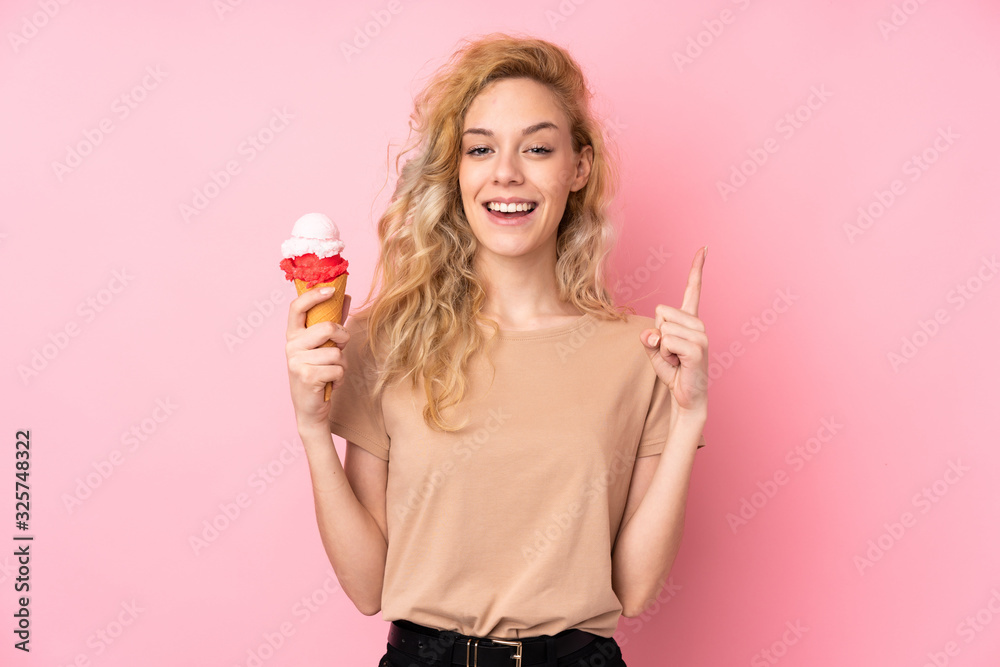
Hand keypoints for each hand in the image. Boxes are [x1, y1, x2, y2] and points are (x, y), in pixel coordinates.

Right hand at [285, 288, 351, 429]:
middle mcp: (291, 345)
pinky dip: (339, 378)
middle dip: (343, 337)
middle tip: (340, 347)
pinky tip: (329, 384)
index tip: (330, 290)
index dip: (313, 295)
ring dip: (341, 364)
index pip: (297, 307)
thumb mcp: (324, 346)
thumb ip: (333, 321)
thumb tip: (345, 296)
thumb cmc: (319, 372)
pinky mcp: (306, 376)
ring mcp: (296, 361)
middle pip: (327, 327)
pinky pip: (337, 369)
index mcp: (294, 335)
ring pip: (336, 352)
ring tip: (330, 372)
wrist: (310, 408)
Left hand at [640, 246, 707, 413]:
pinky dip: (665, 354)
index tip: (704, 247)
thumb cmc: (673, 371)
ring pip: (662, 327)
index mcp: (690, 320)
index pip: (692, 290)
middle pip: (661, 311)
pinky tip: (678, 364)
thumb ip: (649, 337)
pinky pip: (666, 341)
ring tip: (675, 359)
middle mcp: (698, 324)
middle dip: (657, 333)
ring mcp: (701, 336)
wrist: (686, 397)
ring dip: (661, 348)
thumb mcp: (654, 351)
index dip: (697, 268)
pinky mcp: (698, 349)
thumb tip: (652, 333)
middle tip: (670, 352)